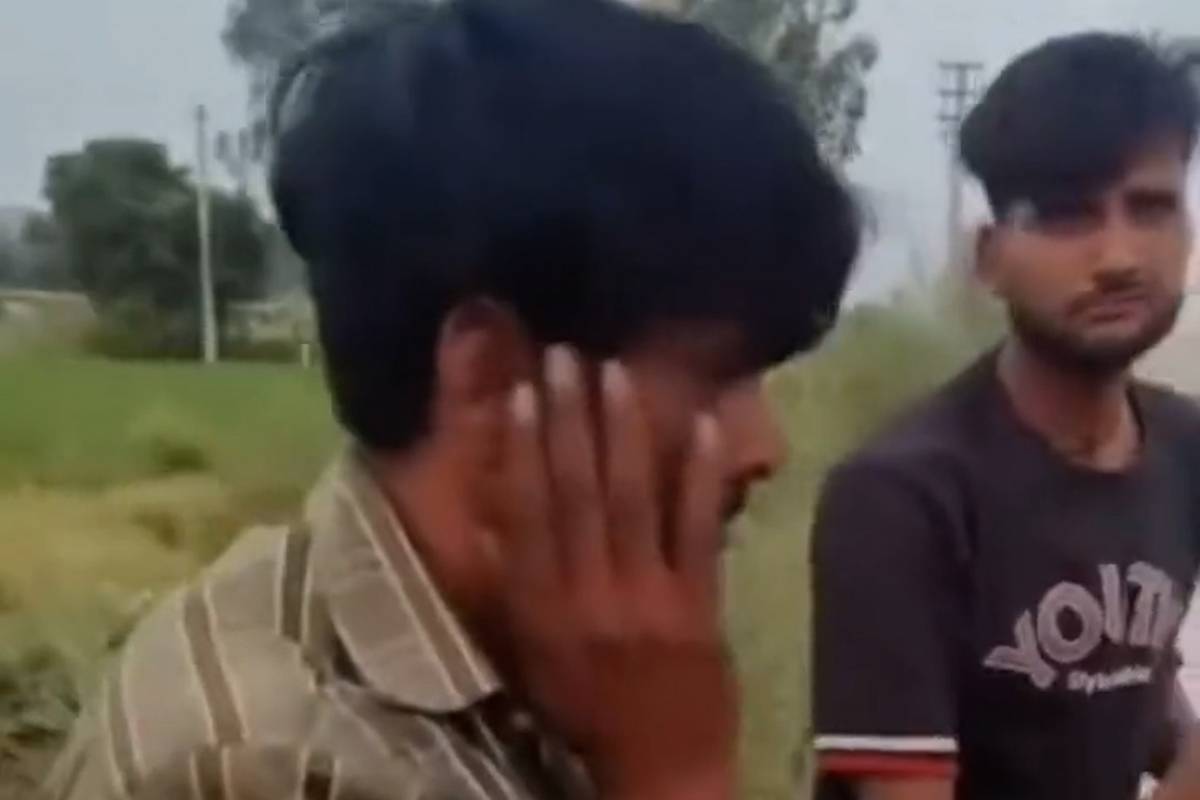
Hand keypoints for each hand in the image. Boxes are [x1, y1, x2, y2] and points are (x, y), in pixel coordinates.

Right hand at [495, 346, 735, 799]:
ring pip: (631, 500)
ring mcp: (647, 597)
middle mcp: (588, 596)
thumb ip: (516, 583)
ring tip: (617, 371)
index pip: (526, 516)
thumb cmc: (583, 708)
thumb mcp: (530, 653)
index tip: (518, 392)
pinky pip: (697, 529)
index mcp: (541, 609)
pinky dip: (699, 475)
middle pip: (576, 493)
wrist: (661, 767)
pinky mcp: (698, 604)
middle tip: (566, 355)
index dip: (521, 451)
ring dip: (624, 432)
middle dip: (569, 420)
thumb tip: (498, 509)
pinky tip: (703, 423)